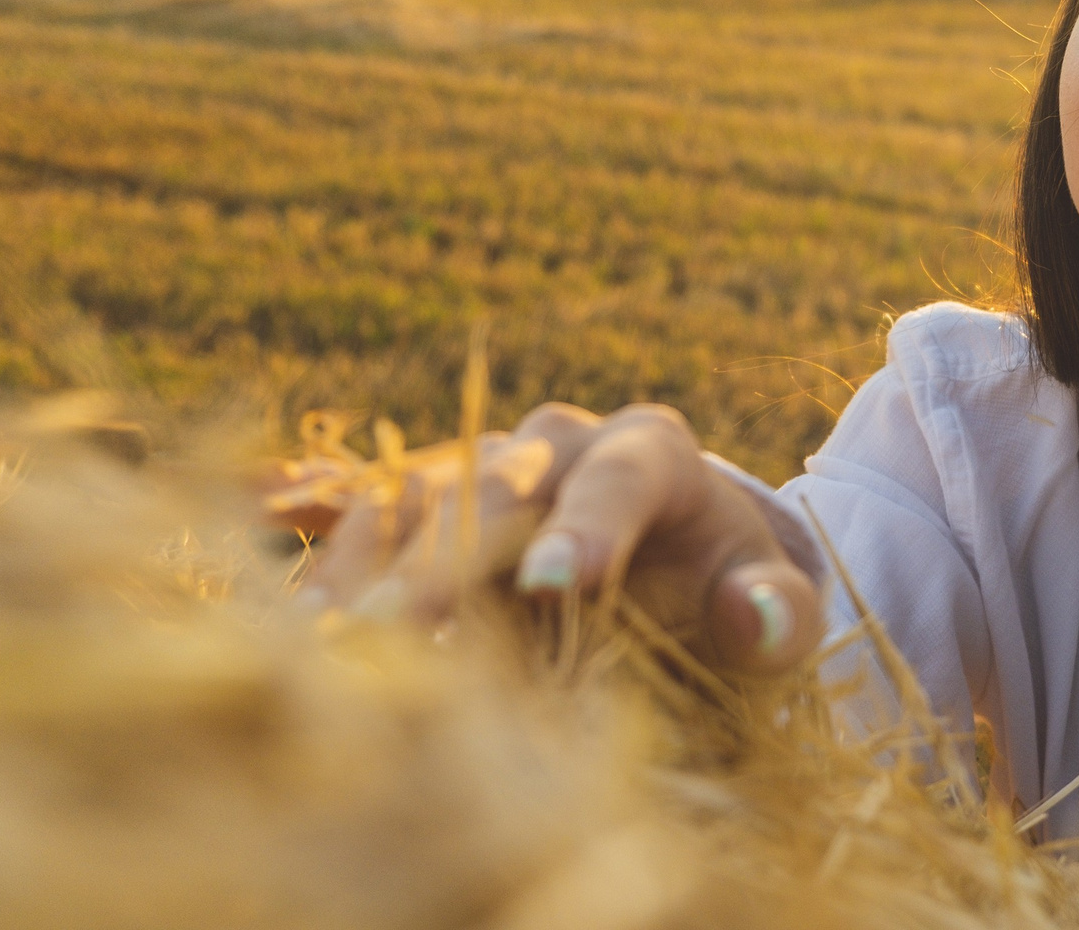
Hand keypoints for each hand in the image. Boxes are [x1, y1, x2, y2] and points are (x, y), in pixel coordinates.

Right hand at [288, 402, 823, 674]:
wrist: (674, 557)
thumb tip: (760, 616)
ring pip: (425, 501)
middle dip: (458, 560)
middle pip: (501, 488)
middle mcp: (559, 440)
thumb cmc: (727, 585)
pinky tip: (302, 632)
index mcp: (651, 449)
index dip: (588, 526)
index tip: (555, 581)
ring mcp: (484, 465)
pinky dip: (342, 572)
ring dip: (378, 569)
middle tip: (415, 636)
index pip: (620, 476)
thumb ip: (776, 611)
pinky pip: (375, 525)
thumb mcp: (772, 602)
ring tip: (334, 639)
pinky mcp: (431, 504)